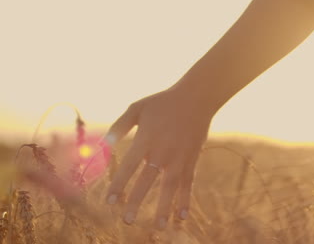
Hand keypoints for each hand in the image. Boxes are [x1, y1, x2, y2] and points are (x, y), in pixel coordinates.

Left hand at [104, 87, 212, 229]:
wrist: (196, 98)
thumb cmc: (163, 102)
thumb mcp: (137, 108)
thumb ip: (120, 126)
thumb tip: (104, 145)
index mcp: (146, 138)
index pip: (128, 166)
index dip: (118, 184)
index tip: (109, 201)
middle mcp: (163, 151)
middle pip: (147, 180)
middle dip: (136, 201)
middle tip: (126, 220)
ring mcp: (179, 157)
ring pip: (170, 187)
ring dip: (163, 207)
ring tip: (158, 227)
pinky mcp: (192, 160)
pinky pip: (188, 183)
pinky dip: (185, 200)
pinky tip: (181, 216)